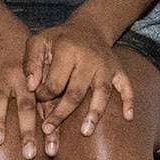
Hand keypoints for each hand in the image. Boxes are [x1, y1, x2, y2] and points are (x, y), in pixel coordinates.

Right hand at [0, 34, 43, 156]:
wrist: (9, 37)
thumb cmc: (32, 68)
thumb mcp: (44, 80)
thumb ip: (51, 106)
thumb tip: (61, 140)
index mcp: (39, 83)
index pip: (46, 110)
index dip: (50, 131)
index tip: (51, 152)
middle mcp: (21, 80)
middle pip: (25, 107)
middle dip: (27, 131)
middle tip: (29, 154)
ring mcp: (0, 77)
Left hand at [25, 16, 134, 149]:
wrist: (88, 27)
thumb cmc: (59, 39)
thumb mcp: (39, 42)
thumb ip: (30, 62)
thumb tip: (30, 87)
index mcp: (67, 50)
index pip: (55, 82)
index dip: (44, 95)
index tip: (39, 100)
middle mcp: (89, 58)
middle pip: (76, 92)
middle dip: (61, 113)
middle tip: (49, 130)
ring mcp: (106, 66)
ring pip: (102, 93)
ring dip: (94, 113)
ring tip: (85, 131)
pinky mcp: (118, 70)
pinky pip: (127, 86)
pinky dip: (129, 101)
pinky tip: (128, 117)